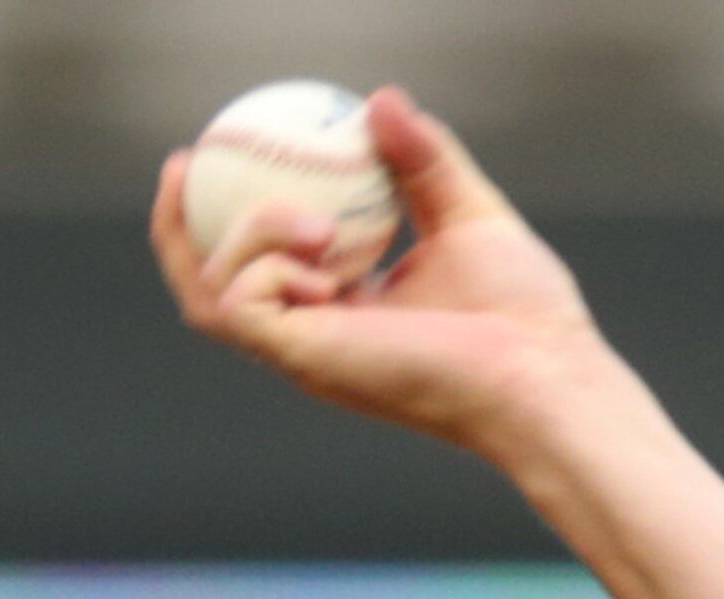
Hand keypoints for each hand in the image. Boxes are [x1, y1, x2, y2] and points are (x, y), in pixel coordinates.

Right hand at [151, 87, 610, 456]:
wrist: (544, 374)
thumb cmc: (526, 314)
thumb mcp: (469, 214)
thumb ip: (424, 160)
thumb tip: (381, 99)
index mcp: (347, 312)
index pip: (268, 265)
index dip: (232, 212)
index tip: (225, 149)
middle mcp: (316, 338)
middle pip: (209, 287)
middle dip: (178, 225)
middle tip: (185, 160)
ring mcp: (306, 355)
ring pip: (212, 291)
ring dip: (240, 233)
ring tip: (311, 220)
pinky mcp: (305, 361)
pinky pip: (239, 300)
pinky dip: (265, 260)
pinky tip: (319, 246)